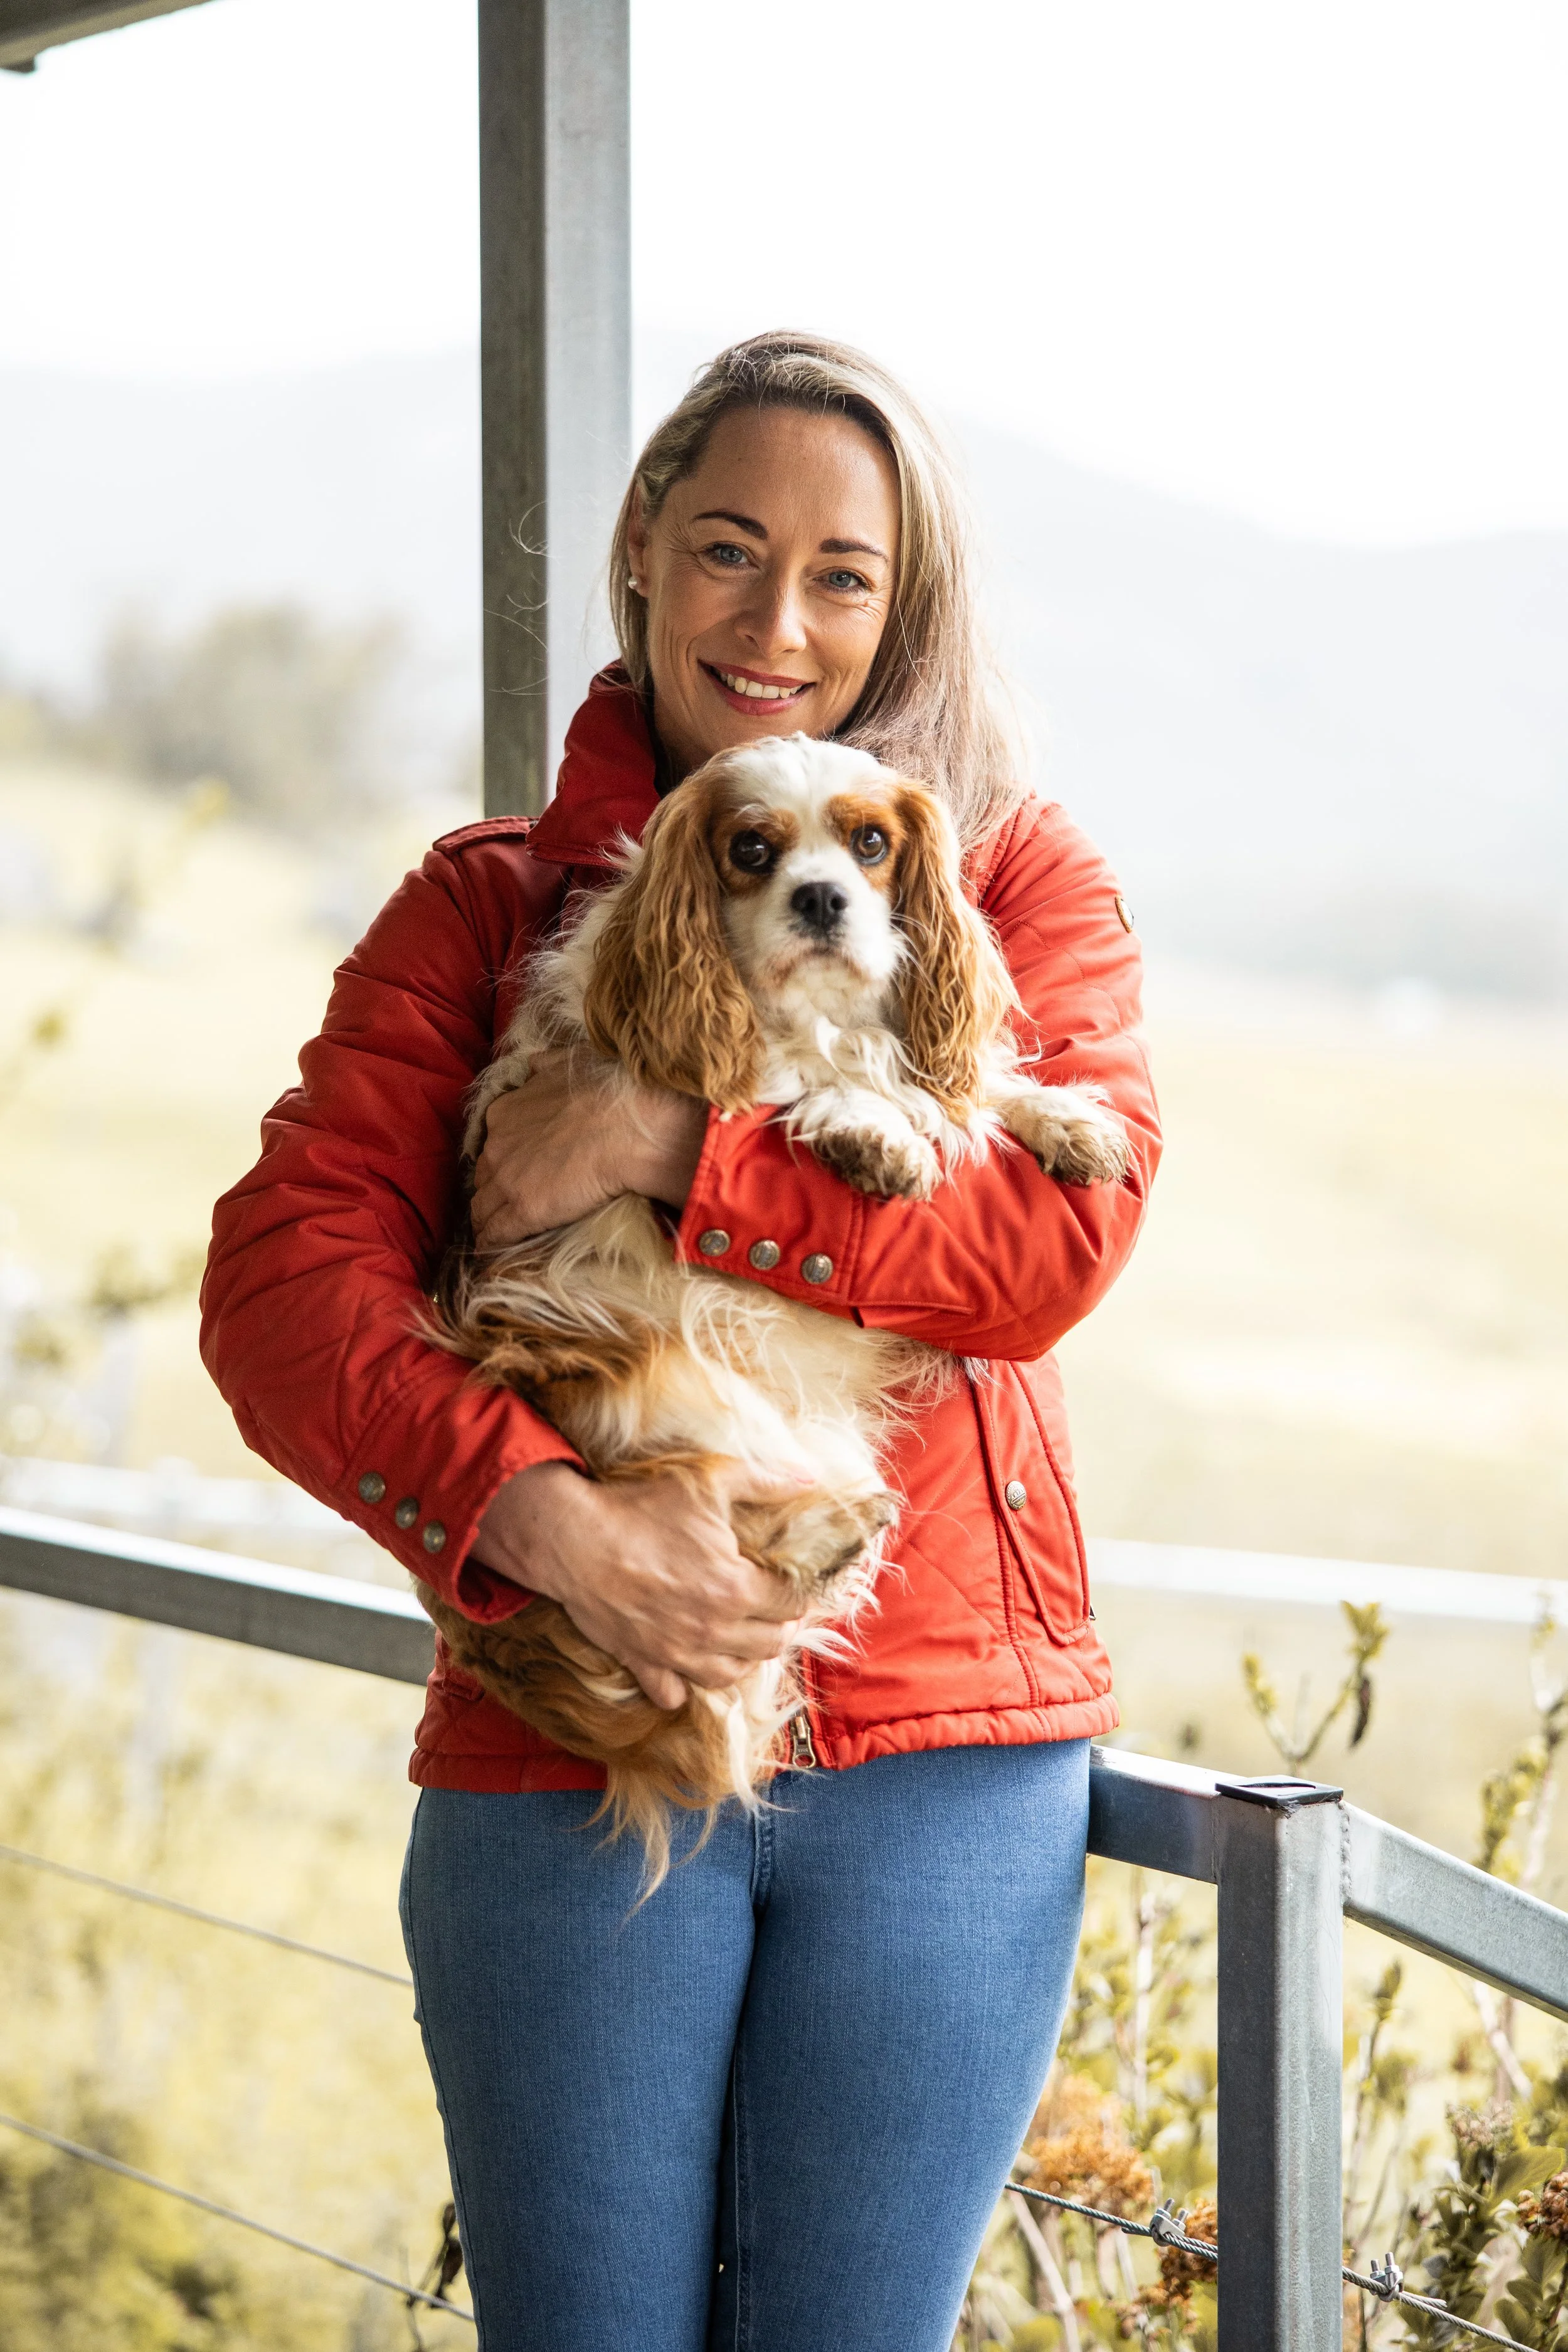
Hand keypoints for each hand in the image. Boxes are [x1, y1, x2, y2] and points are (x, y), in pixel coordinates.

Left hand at [470, 1049, 708, 1248]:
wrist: (626, 1127)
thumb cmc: (606, 1093)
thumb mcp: (567, 1064)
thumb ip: (544, 1067)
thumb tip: (536, 1066)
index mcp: (504, 1112)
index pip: (492, 1144)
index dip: (502, 1159)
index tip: (513, 1168)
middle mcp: (496, 1145)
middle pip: (484, 1174)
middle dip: (494, 1186)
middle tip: (510, 1199)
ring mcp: (505, 1180)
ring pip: (482, 1205)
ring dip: (488, 1216)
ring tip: (496, 1230)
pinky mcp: (521, 1211)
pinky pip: (493, 1232)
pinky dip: (489, 1242)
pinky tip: (490, 1251)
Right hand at [472, 1460, 807, 1708]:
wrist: (574, 1539)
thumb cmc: (642, 1508)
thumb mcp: (710, 1481)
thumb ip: (766, 1481)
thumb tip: (811, 1478)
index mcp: (736, 1588)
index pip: (791, 1604)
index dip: (800, 1593)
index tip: (795, 1584)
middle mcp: (712, 1630)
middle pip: (769, 1644)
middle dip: (778, 1626)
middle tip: (773, 1608)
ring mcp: (676, 1653)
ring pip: (729, 1675)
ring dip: (743, 1658)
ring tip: (742, 1636)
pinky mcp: (642, 1661)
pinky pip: (672, 1693)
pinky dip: (684, 1686)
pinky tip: (688, 1666)